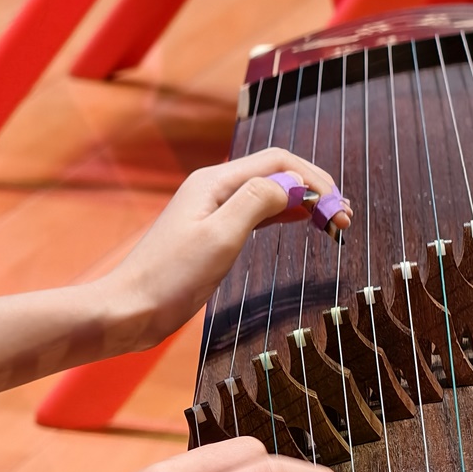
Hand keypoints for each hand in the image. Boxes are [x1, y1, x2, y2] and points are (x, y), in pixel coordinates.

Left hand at [104, 148, 350, 348]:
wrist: (129, 309)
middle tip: (344, 219)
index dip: (314, 180)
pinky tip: (299, 223)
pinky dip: (282, 215)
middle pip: (275, 173)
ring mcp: (211, 210)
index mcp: (215, 181)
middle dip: (313, 190)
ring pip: (267, 193)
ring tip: (332, 221)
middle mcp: (214, 188)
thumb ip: (255, 202)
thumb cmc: (169, 277)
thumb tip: (292, 184)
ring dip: (301, 203)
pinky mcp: (210, 233)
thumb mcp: (219, 237)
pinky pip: (254, 213)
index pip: (278, 162)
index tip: (339, 209)